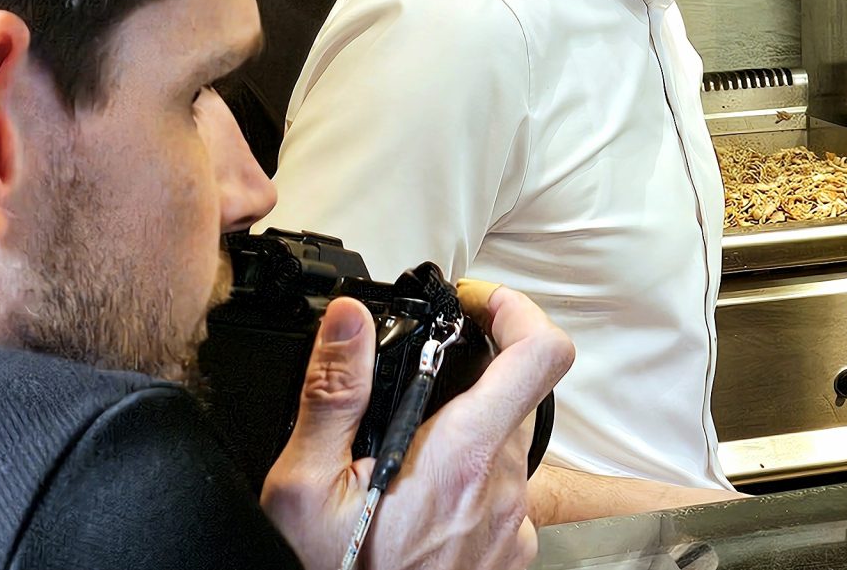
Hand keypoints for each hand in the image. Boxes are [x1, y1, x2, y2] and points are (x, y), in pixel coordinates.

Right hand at [261, 282, 573, 569]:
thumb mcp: (304, 489)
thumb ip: (334, 394)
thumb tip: (349, 319)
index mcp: (465, 457)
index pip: (542, 353)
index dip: (519, 310)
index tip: (478, 303)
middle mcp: (504, 489)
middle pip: (516, 398)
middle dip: (468, 383)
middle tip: (409, 391)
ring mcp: (513, 527)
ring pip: (506, 450)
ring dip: (464, 440)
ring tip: (400, 463)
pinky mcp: (510, 556)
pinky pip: (501, 499)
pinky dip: (467, 489)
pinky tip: (415, 509)